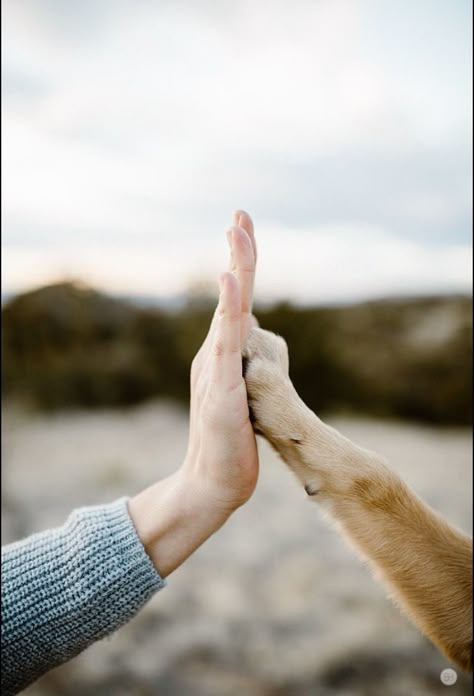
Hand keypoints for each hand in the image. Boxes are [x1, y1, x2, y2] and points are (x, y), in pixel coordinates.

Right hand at [129, 212, 257, 576]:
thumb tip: (252, 346)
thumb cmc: (230, 444)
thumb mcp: (243, 396)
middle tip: (240, 212)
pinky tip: (230, 279)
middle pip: (231, 293)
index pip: (237, 301)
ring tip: (237, 229)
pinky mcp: (220, 388)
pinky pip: (226, 341)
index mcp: (223, 354)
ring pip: (228, 308)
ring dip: (235, 266)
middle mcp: (214, 354)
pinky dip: (228, 307)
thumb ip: (244, 368)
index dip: (242, 266)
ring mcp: (215, 369)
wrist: (212, 484)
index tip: (244, 230)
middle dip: (238, 250)